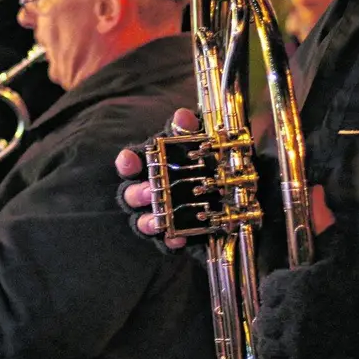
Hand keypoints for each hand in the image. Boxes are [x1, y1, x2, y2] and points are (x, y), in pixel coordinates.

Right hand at [116, 108, 334, 251]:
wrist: (285, 270)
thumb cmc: (286, 226)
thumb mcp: (297, 202)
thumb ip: (304, 195)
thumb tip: (316, 188)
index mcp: (216, 160)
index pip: (191, 134)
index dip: (182, 125)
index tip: (184, 121)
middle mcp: (194, 180)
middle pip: (156, 164)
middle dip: (143, 162)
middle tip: (139, 165)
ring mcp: (183, 209)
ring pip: (148, 197)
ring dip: (142, 198)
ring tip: (151, 209)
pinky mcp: (182, 237)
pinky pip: (162, 234)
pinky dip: (162, 236)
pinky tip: (171, 238)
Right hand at [116, 108, 202, 249]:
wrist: (231, 190)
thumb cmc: (205, 161)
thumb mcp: (201, 141)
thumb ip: (190, 130)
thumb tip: (183, 116)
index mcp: (152, 166)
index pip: (131, 163)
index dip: (127, 163)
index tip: (128, 161)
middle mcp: (149, 191)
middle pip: (132, 194)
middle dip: (138, 193)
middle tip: (149, 192)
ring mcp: (160, 214)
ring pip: (142, 220)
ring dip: (148, 221)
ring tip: (158, 222)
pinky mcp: (174, 234)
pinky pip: (165, 242)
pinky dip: (169, 241)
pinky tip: (178, 239)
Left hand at [257, 262, 358, 358]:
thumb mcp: (336, 266)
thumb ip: (311, 264)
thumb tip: (302, 244)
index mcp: (297, 285)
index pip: (267, 290)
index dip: (273, 297)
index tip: (279, 302)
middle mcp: (291, 314)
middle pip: (264, 320)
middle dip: (272, 323)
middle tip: (281, 328)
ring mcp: (296, 344)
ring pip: (266, 348)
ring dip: (272, 347)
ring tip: (283, 348)